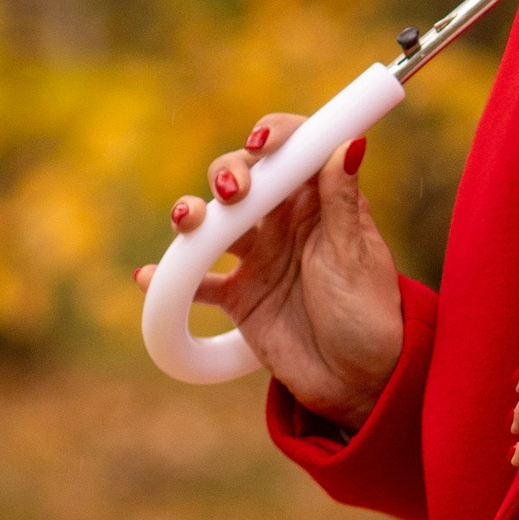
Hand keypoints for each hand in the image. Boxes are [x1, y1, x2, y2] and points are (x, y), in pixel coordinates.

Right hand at [134, 121, 402, 427]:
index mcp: (320, 202)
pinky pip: (195, 279)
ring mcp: (258, 257)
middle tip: (234, 191)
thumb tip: (352, 141)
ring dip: (192, 214)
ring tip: (186, 220)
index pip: (293, 152)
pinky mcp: (238, 296)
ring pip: (213, 221)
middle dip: (229, 172)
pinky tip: (149, 275)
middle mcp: (284, 221)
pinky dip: (170, 277)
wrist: (357, 382)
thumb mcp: (356, 255)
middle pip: (244, 177)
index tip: (262, 142)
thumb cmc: (369, 313)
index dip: (275, 136)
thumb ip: (342, 201)